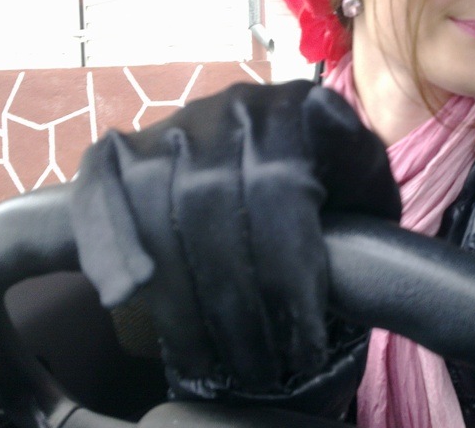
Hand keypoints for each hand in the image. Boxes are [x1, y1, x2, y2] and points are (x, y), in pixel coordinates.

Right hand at [70, 80, 399, 409]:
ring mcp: (176, 124)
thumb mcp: (364, 180)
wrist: (276, 130)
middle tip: (258, 367)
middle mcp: (229, 106)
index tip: (304, 344)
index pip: (279, 194)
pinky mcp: (127, 147)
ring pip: (160, 212)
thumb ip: (370, 199)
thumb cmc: (329, 169)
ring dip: (183, 300)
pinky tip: (129, 295)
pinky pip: (104, 194)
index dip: (289, 278)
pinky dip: (108, 244)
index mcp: (296, 107)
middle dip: (236, 305)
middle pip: (212, 208)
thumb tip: (365, 251)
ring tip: (211, 361)